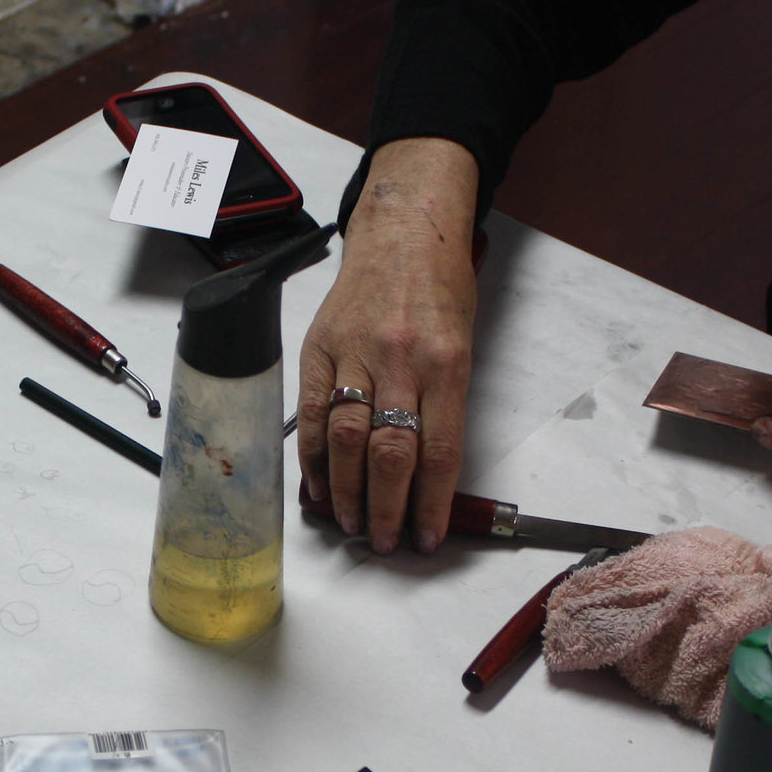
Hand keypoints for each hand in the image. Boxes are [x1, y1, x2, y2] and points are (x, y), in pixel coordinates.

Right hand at [297, 138, 478, 553]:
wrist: (403, 229)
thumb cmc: (439, 290)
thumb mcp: (461, 345)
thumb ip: (443, 406)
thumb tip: (425, 477)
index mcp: (446, 363)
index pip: (438, 451)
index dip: (430, 504)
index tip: (425, 539)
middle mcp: (400, 360)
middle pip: (389, 453)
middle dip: (386, 508)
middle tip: (384, 542)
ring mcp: (355, 353)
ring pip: (345, 439)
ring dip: (347, 491)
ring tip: (351, 523)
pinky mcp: (319, 348)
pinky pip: (310, 413)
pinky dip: (311, 456)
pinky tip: (318, 485)